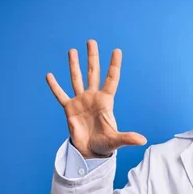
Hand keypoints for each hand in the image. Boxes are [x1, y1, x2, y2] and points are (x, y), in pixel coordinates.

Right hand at [45, 40, 146, 158]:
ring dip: (74, 65)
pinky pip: (60, 95)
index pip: (111, 79)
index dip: (114, 65)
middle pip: (93, 73)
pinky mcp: (69, 109)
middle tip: (91, 41)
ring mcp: (81, 102)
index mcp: (106, 102)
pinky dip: (55, 86)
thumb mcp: (116, 140)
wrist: (90, 152)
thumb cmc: (105, 145)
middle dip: (92, 58)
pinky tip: (49, 75)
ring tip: (72, 50)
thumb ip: (128, 138)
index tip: (117, 50)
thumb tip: (143, 141)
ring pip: (77, 79)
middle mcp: (93, 98)